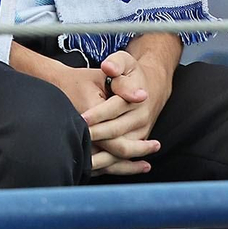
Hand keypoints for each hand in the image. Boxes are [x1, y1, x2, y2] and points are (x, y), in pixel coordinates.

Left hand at [80, 50, 171, 174]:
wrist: (151, 87)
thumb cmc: (132, 73)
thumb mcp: (126, 61)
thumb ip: (116, 63)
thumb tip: (109, 68)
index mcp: (136, 98)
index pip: (114, 108)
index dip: (97, 114)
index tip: (81, 118)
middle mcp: (140, 118)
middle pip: (116, 132)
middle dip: (95, 137)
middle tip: (76, 139)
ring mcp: (140, 133)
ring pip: (120, 151)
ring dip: (101, 158)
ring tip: (81, 161)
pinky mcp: (137, 143)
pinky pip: (122, 159)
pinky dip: (108, 165)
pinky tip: (90, 168)